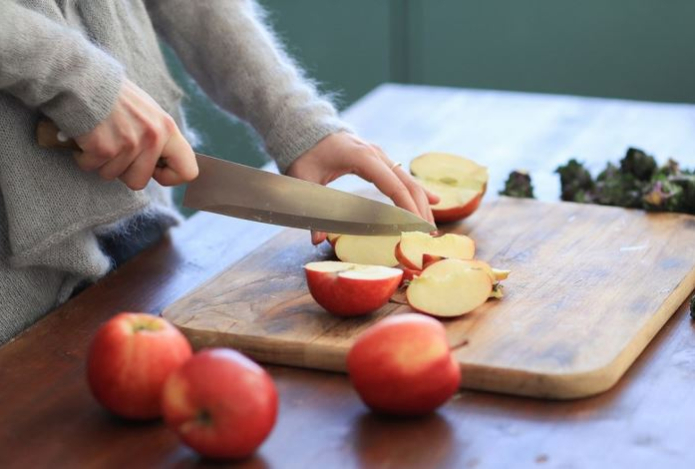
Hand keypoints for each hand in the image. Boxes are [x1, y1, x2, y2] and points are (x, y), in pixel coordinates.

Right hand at [72, 79, 197, 189]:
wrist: (80, 76)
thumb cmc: (113, 97)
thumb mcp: (148, 112)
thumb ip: (159, 136)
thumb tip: (165, 163)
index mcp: (168, 128)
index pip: (188, 171)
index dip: (169, 177)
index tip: (153, 170)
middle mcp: (154, 137)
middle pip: (139, 181)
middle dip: (122, 171)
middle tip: (113, 148)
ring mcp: (130, 143)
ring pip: (112, 175)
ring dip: (100, 161)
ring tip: (98, 136)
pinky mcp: (105, 147)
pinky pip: (91, 166)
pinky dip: (83, 156)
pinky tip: (84, 136)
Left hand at [286, 132, 438, 244]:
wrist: (305, 128)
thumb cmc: (304, 153)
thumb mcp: (303, 181)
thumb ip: (311, 210)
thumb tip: (316, 240)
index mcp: (362, 157)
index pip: (392, 185)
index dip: (406, 206)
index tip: (416, 226)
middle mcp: (376, 155)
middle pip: (407, 184)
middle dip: (419, 209)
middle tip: (427, 234)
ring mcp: (379, 156)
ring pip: (408, 180)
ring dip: (422, 202)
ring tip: (431, 226)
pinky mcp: (378, 159)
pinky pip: (402, 177)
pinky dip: (417, 191)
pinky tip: (435, 202)